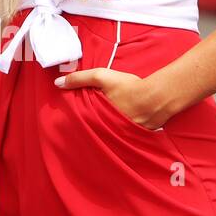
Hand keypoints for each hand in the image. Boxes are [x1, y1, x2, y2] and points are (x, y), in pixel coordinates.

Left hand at [55, 67, 169, 129]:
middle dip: (87, 127)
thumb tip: (57, 83)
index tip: (67, 119)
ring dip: (102, 130)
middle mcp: (108, 130)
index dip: (74, 119)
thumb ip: (79, 79)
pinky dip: (117, 132)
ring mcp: (121, 136)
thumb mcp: (101, 77)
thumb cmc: (128, 87)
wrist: (158, 97)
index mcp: (97, 118)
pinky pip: (121, 137)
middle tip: (82, 123)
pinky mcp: (133, 138)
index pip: (80, 123)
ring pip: (106, 134)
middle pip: (92, 130)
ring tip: (98, 126)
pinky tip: (117, 127)